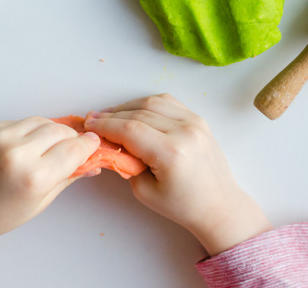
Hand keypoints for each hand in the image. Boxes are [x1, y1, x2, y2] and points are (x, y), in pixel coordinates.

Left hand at [0, 118, 99, 260]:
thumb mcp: (39, 203)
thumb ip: (67, 178)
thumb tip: (91, 164)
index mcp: (35, 177)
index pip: (75, 149)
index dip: (89, 146)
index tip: (94, 145)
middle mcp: (20, 152)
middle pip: (62, 131)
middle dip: (72, 138)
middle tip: (74, 148)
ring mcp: (4, 137)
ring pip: (44, 122)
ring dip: (53, 132)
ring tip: (50, 147)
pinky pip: (23, 122)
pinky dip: (32, 131)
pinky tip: (27, 146)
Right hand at [84, 94, 270, 255]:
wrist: (218, 204)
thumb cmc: (183, 205)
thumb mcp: (144, 191)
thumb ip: (126, 163)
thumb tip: (111, 143)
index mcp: (171, 152)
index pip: (129, 129)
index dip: (105, 125)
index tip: (89, 125)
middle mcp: (185, 131)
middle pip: (139, 112)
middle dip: (112, 115)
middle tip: (94, 119)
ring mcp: (195, 122)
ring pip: (152, 102)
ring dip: (128, 106)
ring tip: (111, 115)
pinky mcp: (198, 119)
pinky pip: (168, 102)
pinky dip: (148, 103)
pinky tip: (134, 111)